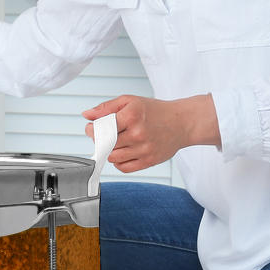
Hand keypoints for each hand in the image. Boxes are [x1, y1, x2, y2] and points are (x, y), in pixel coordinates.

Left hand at [83, 94, 219, 171]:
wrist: (182, 122)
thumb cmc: (155, 111)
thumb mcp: (130, 101)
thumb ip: (106, 108)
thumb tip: (87, 115)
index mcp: (131, 116)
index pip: (101, 128)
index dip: (92, 130)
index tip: (92, 128)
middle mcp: (138, 133)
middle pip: (105, 144)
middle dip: (100, 140)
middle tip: (106, 135)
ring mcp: (144, 149)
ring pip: (113, 158)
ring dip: (110, 151)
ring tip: (117, 143)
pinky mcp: (149, 161)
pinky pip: (124, 168)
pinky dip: (119, 162)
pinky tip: (124, 152)